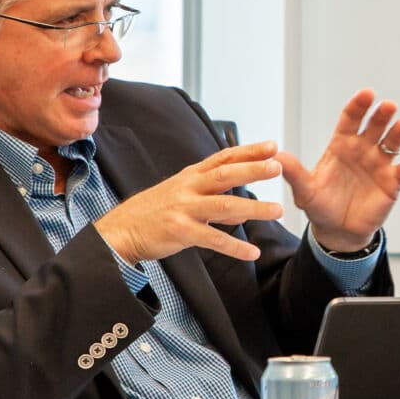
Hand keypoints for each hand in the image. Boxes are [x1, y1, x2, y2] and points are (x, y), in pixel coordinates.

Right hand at [96, 141, 285, 264]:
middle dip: (253, 169)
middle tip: (278, 166)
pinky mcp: (180, 232)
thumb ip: (214, 203)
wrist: (121, 230)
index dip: (248, 151)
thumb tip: (242, 213)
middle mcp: (188, 188)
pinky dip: (234, 247)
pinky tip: (252, 252)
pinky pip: (212, 239)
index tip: (272, 145)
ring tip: (277, 210)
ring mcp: (184, 209)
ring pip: (224, 206)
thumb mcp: (183, 199)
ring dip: (253, 208)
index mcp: (191, 176)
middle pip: (225, 175)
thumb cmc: (154, 213)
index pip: (223, 158)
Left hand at [279, 89, 399, 252]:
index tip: (366, 94)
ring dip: (398, 133)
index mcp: (341, 146)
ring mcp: (379, 165)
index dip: (358, 106)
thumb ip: (295, 173)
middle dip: (380, 115)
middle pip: (374, 127)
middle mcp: (363, 150)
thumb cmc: (321, 206)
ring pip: (392, 143)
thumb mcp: (305, 191)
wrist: (338, 230)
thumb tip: (278, 156)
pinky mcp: (392, 182)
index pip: (350, 120)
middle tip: (387, 106)